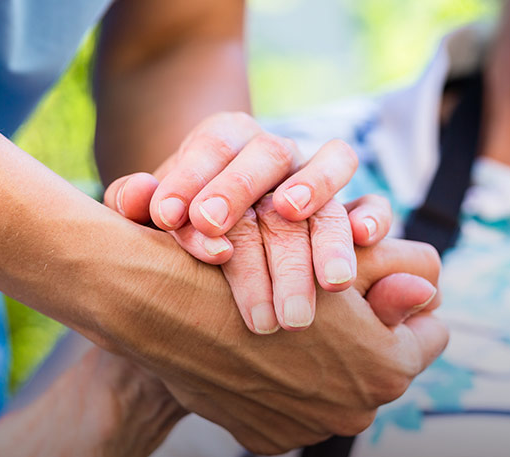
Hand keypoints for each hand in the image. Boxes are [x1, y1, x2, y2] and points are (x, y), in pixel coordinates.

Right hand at [91, 221, 447, 454]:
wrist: (173, 307)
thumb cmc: (260, 269)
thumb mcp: (337, 263)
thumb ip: (398, 280)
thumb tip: (430, 292)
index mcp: (388, 369)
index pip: (432, 334)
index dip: (411, 303)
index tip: (388, 285)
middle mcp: (356, 413)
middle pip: (382, 368)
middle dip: (368, 339)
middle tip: (338, 304)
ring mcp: (310, 432)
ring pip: (337, 391)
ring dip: (325, 365)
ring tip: (294, 325)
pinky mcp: (269, 440)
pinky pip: (294, 411)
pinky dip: (285, 388)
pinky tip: (261, 354)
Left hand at [101, 111, 390, 332]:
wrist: (223, 236)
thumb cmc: (185, 224)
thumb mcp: (155, 213)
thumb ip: (137, 202)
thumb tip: (137, 198)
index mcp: (228, 139)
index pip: (212, 144)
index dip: (193, 176)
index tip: (172, 218)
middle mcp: (277, 152)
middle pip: (266, 155)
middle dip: (239, 192)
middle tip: (215, 236)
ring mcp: (318, 177)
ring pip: (329, 174)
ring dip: (318, 212)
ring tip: (310, 263)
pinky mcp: (351, 208)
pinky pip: (372, 203)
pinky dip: (371, 217)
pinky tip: (362, 240)